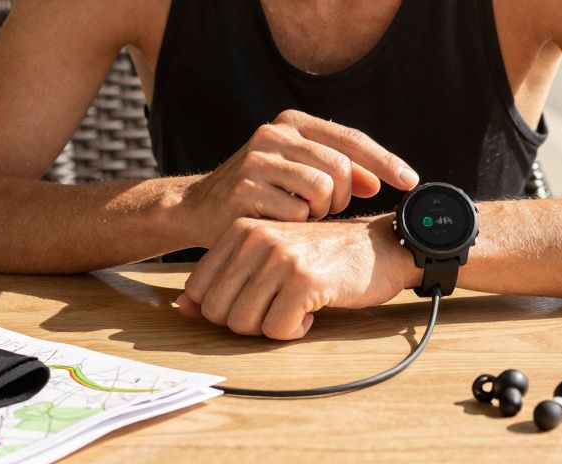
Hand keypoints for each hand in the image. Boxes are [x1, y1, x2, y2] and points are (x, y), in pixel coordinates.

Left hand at [174, 215, 419, 340]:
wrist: (378, 248)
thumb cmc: (321, 256)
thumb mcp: (267, 257)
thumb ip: (225, 279)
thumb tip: (183, 309)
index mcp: (240, 229)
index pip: (199, 289)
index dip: (223, 308)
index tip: (254, 300)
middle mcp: (256, 238)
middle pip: (217, 311)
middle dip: (245, 321)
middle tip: (275, 307)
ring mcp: (279, 258)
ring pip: (243, 324)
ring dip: (271, 327)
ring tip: (294, 306)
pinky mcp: (304, 280)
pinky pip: (276, 331)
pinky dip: (294, 331)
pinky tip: (311, 312)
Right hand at [176, 110, 418, 246]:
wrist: (199, 208)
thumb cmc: (260, 192)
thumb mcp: (299, 172)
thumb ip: (340, 171)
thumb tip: (380, 181)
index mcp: (292, 121)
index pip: (351, 139)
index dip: (385, 161)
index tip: (411, 182)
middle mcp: (274, 133)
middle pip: (341, 168)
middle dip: (344, 197)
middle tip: (326, 209)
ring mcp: (257, 160)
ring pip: (322, 190)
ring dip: (319, 212)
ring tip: (300, 214)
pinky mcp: (245, 189)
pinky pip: (297, 213)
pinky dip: (296, 225)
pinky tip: (279, 222)